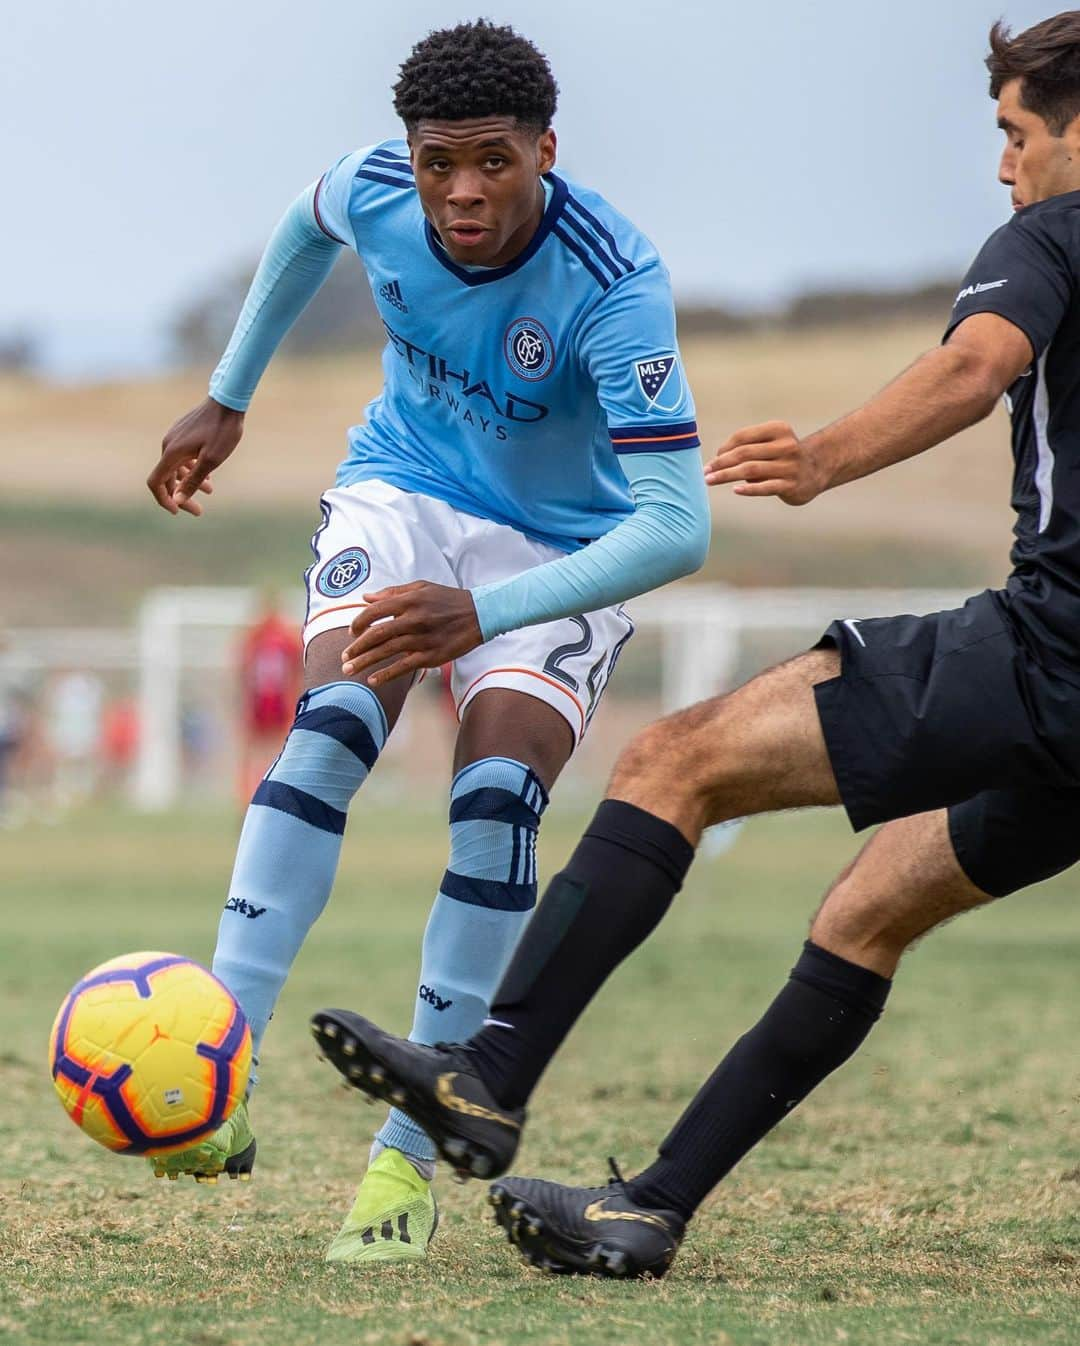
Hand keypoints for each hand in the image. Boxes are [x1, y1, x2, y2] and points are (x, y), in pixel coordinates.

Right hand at [147, 397, 244, 515]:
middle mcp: (168, 445)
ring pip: (177, 467)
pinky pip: (183, 457)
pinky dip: (193, 469)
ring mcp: (175, 437)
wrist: (228, 401)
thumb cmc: (223, 431)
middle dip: (182, 496)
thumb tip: (178, 500)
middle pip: (168, 478)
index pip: (156, 482)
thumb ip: (194, 481)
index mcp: (172, 453)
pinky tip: (209, 475)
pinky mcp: (183, 433)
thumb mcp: (212, 460)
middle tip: (199, 511)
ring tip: (210, 491)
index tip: (178, 511)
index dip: (163, 500)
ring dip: (190, 482)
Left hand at [340, 582, 483, 685]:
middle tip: (344, 656)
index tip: (351, 632)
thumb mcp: (421, 587)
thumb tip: (366, 598)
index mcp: (410, 600)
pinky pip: (404, 667)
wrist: (480, 614)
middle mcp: (414, 619)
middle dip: (357, 647)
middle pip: (377, 635)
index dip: (359, 622)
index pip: (375, 612)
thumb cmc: (448, 599)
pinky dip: (386, 674)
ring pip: (387, 652)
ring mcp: (423, 639)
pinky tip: (373, 680)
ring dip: (365, 662)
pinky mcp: (432, 656)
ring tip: (349, 670)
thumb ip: (393, 593)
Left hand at [704, 420, 826, 505]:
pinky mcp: (791, 485)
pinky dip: (749, 489)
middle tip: (705, 471)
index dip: (725, 448)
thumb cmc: (783, 456)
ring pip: (751, 470)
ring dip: (727, 475)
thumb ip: (747, 448)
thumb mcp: (770, 443)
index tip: (713, 459)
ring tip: (710, 480)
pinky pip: (766, 487)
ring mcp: (789, 466)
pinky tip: (735, 490)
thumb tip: (718, 460)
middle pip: (744, 453)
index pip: (743, 436)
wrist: (817, 469)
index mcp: (778, 430)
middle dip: (721, 463)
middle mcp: (786, 446)